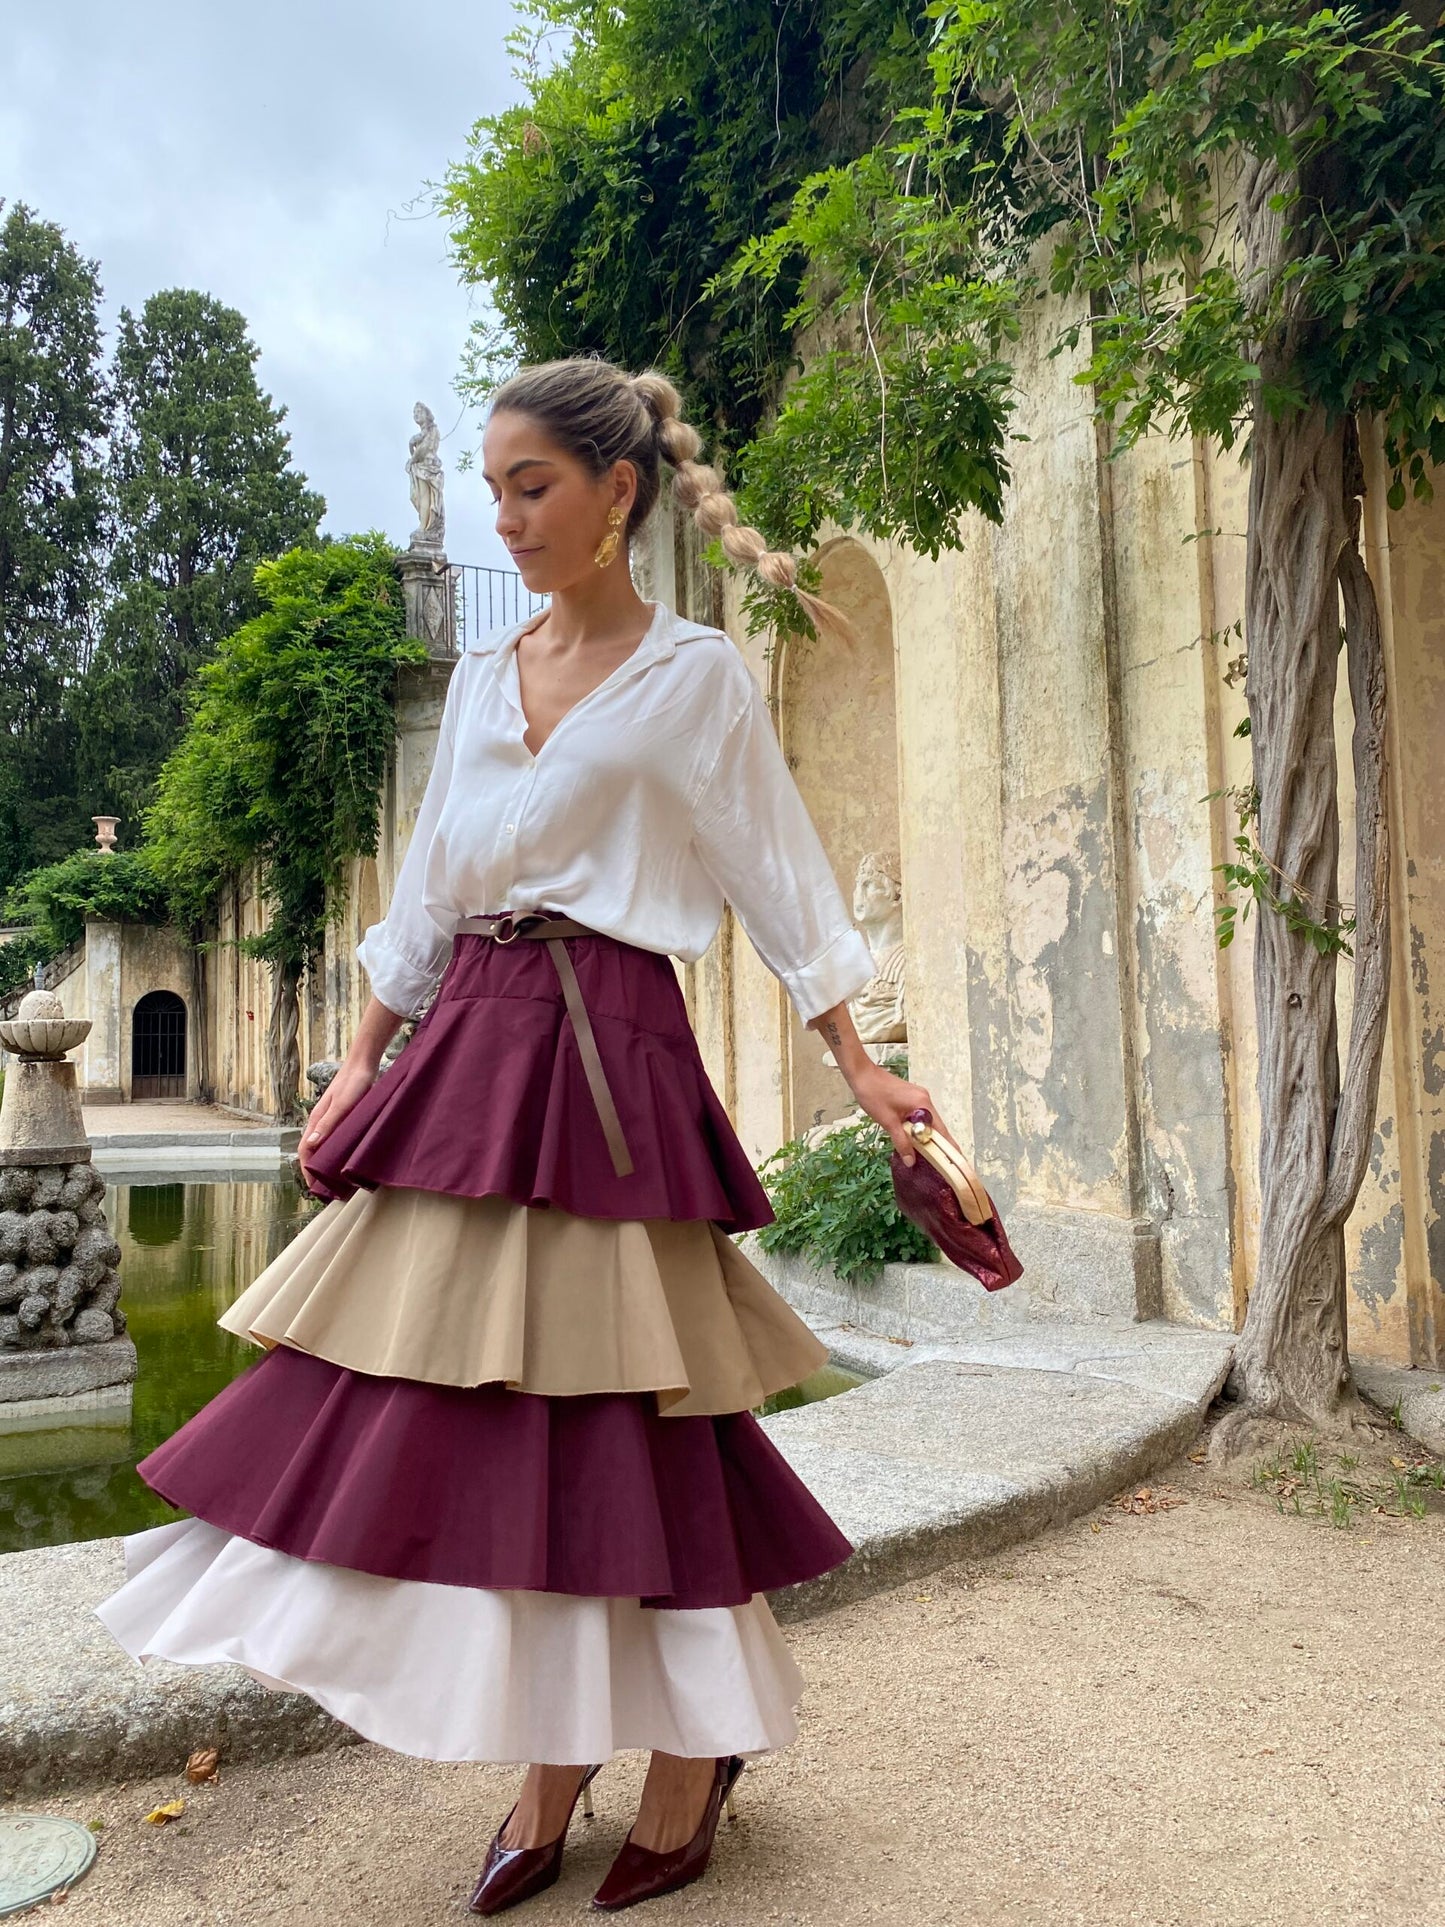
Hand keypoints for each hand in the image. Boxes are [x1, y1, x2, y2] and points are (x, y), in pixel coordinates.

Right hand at [298, 1059, 378, 1188]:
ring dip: (324, 1162)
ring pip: (322, 1145)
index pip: (305, 1150)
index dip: (307, 1170)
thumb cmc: (353, 1083)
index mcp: (316, 1120)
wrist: (363, 1064)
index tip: (314, 1188)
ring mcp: (330, 1119)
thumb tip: (311, 1145)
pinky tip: (345, 1158)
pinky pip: (334, 1138)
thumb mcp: (341, 1105)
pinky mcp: (342, 1116)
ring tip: (334, 1179)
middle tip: (325, 1190)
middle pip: (312, 1150)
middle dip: (314, 1170)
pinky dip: (335, 1151)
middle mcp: (320, 1121)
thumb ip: (327, 1124)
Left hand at [846, 1060, 952, 1164]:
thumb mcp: (888, 1122)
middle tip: (942, 1163)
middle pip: (937, 1126)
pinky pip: (920, 1116)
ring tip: (928, 1154)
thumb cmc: (873, 1095)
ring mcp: (919, 1096)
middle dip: (938, 1144)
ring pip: (927, 1121)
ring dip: (926, 1136)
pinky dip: (919, 1128)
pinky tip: (914, 1138)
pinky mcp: (912, 1096)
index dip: (948, 1147)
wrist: (862, 1075)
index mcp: (923, 1104)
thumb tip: (911, 1161)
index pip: (941, 1130)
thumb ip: (902, 1142)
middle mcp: (925, 1099)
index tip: (956, 1161)